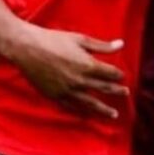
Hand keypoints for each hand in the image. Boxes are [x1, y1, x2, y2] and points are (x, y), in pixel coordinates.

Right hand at [6, 23, 128, 118]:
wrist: (28, 48)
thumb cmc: (55, 40)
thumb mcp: (81, 40)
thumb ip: (103, 46)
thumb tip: (122, 44)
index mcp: (88, 65)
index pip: (109, 73)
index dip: (118, 75)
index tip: (122, 76)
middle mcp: (80, 81)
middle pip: (103, 88)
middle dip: (116, 91)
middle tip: (125, 94)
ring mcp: (67, 90)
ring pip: (90, 103)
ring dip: (103, 109)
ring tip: (113, 114)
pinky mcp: (55, 96)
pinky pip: (72, 106)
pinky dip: (82, 111)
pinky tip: (87, 114)